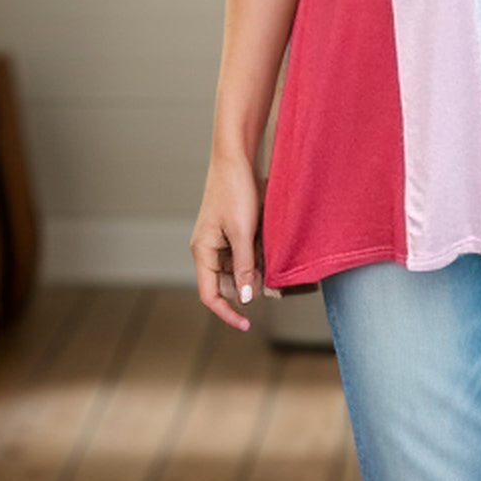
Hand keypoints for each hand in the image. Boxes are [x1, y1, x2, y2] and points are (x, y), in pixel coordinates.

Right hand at [190, 155, 263, 330]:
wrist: (235, 156)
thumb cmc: (234, 191)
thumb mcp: (242, 232)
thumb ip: (245, 267)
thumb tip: (246, 299)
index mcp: (202, 251)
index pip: (210, 295)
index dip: (227, 313)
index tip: (247, 325)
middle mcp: (208, 248)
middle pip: (228, 282)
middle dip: (250, 288)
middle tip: (277, 289)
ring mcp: (219, 237)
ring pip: (239, 267)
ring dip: (257, 270)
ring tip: (278, 269)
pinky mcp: (231, 227)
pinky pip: (244, 251)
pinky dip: (258, 255)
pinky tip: (273, 251)